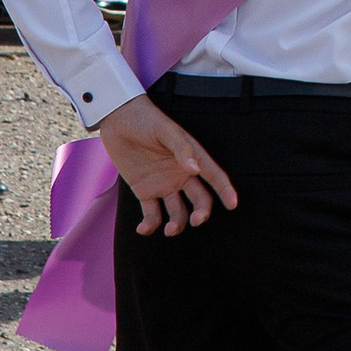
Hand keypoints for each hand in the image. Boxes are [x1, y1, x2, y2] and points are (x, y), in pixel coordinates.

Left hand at [97, 97, 239, 235]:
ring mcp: (163, 185)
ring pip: (178, 212)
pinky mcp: (145, 191)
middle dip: (201, 213)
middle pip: (199, 199)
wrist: (117, 119)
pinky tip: (144, 229)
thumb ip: (182, 149)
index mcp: (192, 158)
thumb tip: (195, 170)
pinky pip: (151, 214)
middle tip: (197, 220)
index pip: (214, 176)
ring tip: (169, 230)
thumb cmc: (146, 120)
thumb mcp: (166, 130)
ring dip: (177, 225)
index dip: (225, 190)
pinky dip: (149, 225)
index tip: (232, 204)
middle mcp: (181, 175)